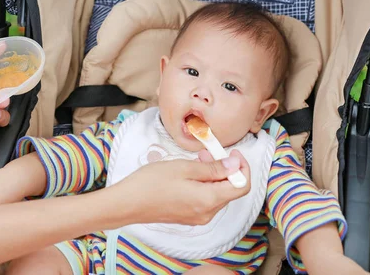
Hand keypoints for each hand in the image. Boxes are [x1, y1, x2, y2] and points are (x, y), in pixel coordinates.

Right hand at [114, 150, 249, 225]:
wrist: (127, 203)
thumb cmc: (151, 183)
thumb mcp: (184, 167)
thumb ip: (212, 168)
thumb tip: (235, 165)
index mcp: (209, 200)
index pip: (241, 186)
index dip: (242, 168)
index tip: (233, 154)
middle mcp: (207, 213)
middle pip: (229, 190)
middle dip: (225, 169)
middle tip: (209, 152)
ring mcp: (197, 217)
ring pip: (217, 194)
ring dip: (213, 175)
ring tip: (197, 159)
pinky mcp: (188, 217)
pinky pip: (205, 200)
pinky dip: (204, 184)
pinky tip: (189, 173)